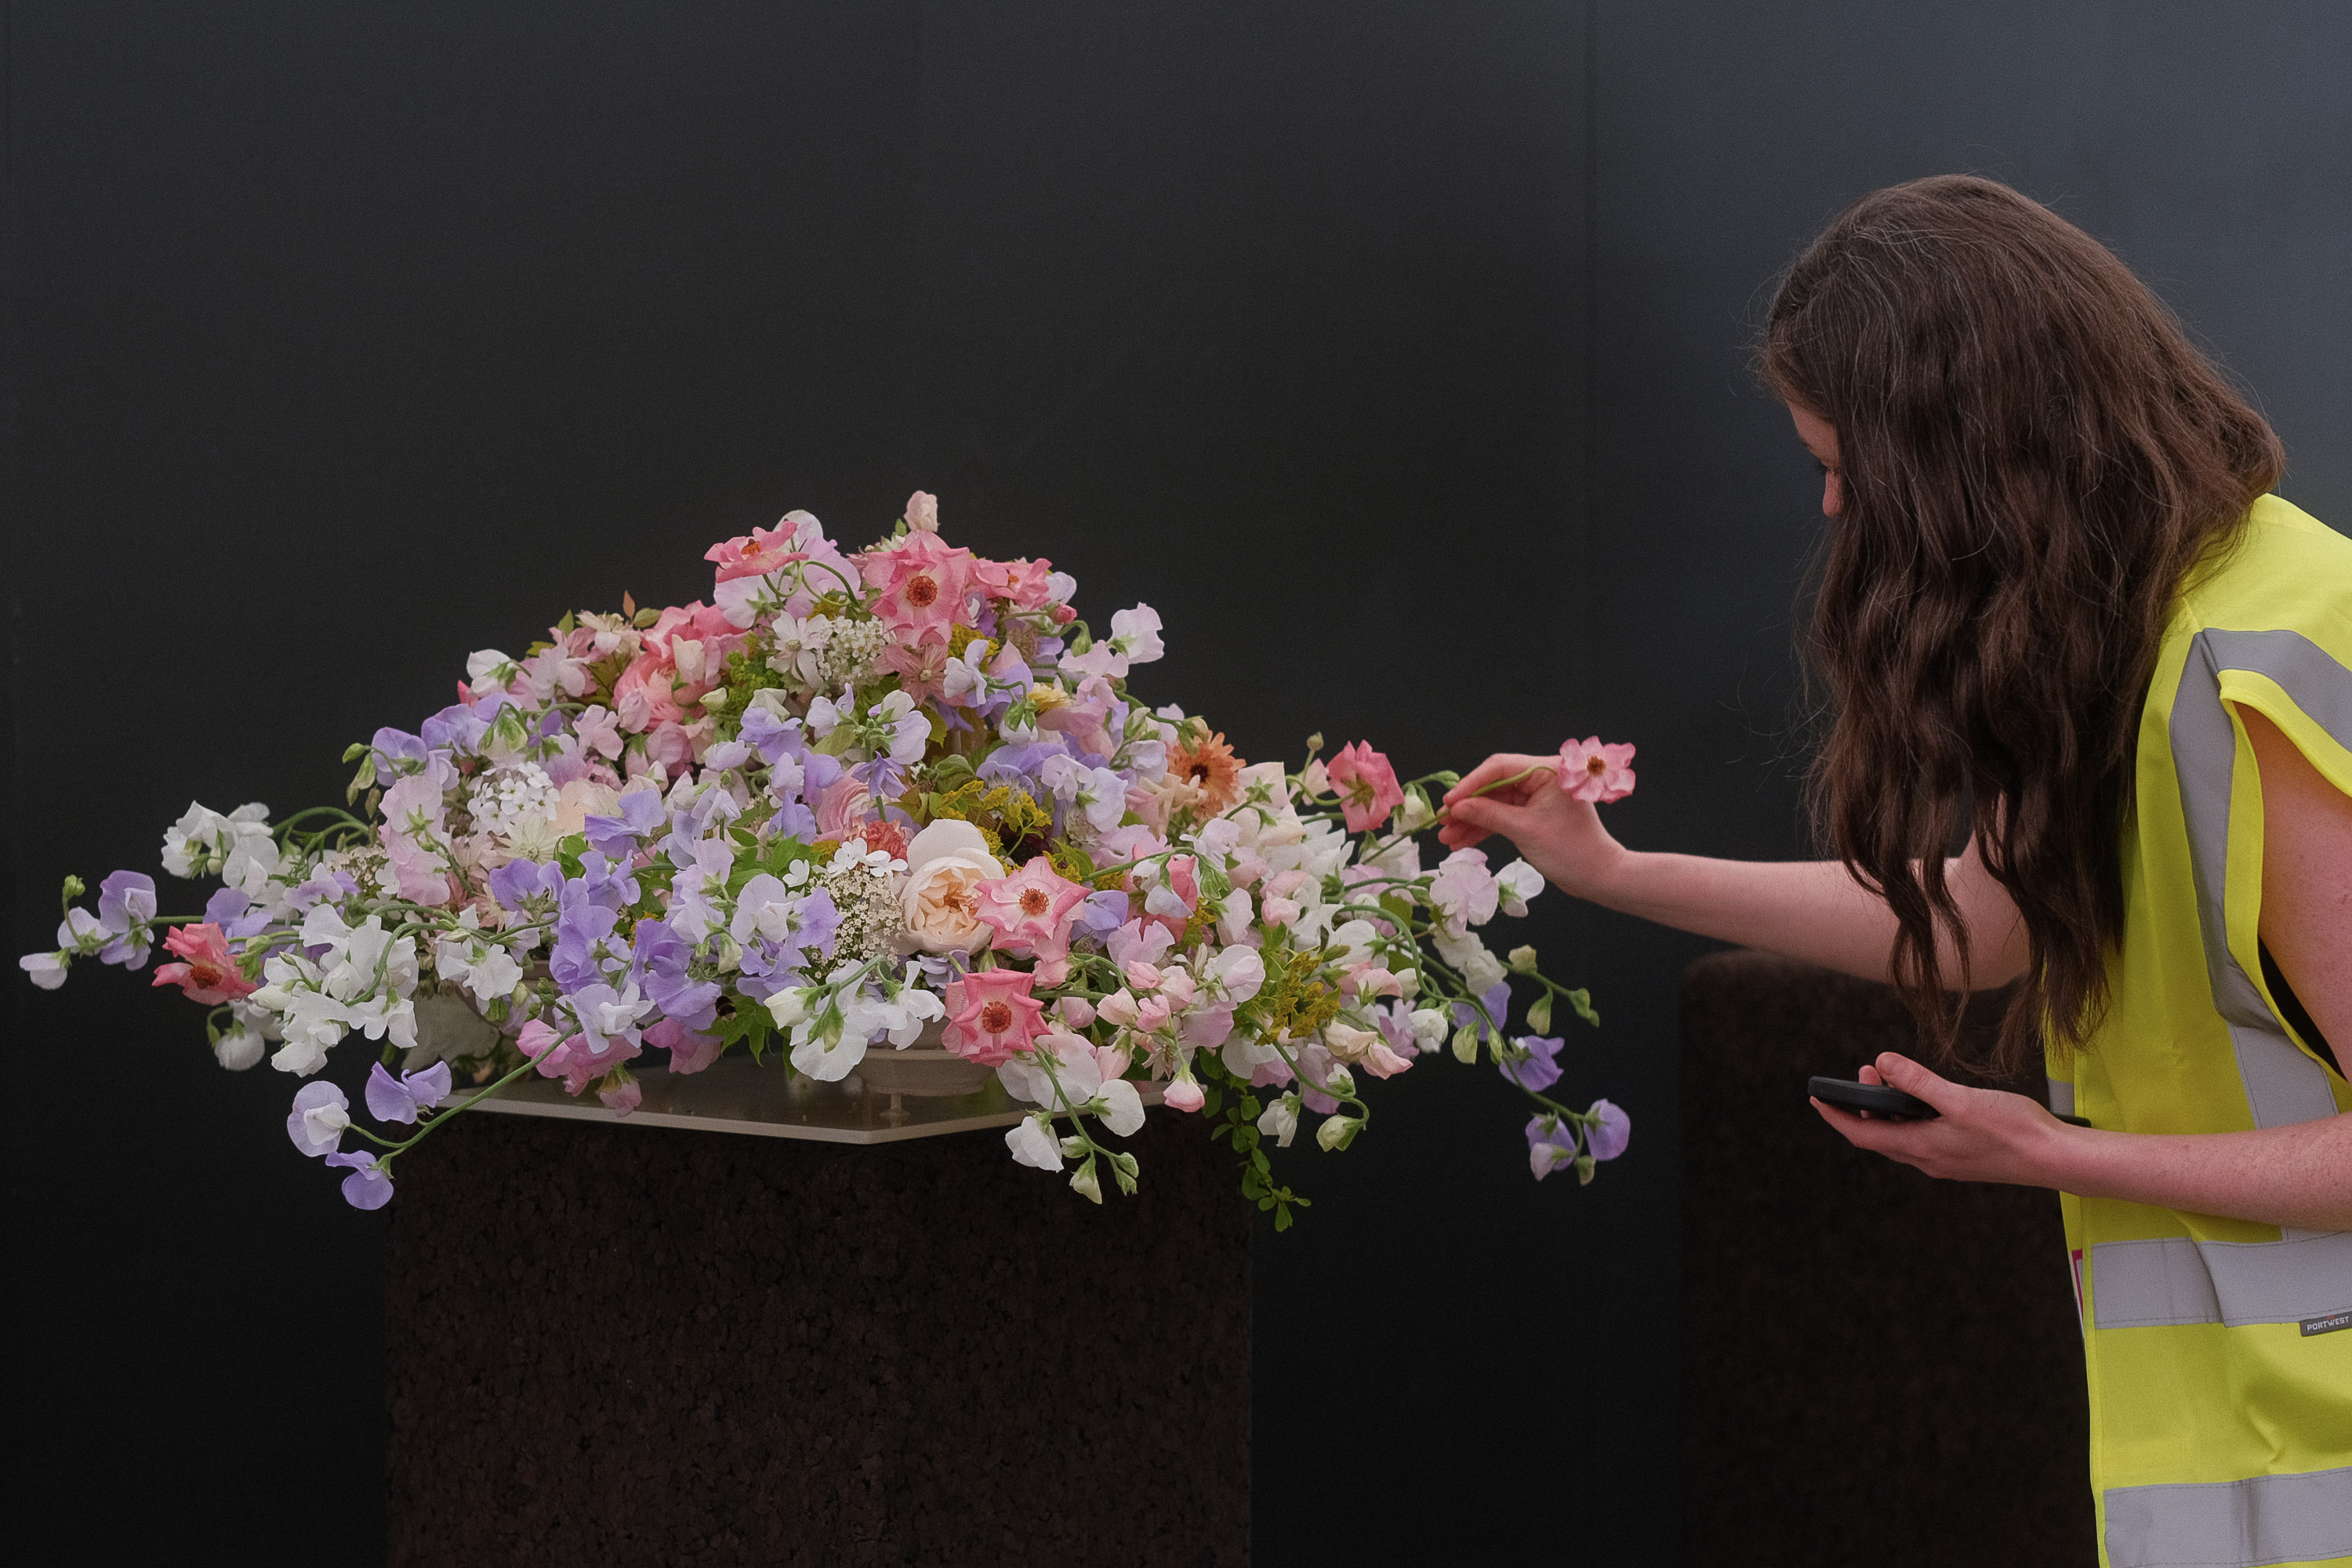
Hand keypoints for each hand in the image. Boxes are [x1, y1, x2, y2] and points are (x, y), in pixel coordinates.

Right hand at [1438, 752, 1626, 898]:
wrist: (1596, 877)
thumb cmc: (1569, 849)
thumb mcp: (1524, 830)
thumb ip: (1488, 814)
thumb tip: (1456, 807)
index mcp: (1547, 770)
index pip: (1500, 767)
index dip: (1470, 784)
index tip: (1448, 802)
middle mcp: (1541, 778)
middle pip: (1493, 786)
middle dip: (1467, 806)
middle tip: (1442, 823)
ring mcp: (1535, 797)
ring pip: (1494, 804)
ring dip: (1471, 821)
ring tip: (1447, 838)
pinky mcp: (1532, 815)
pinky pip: (1501, 816)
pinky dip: (1483, 829)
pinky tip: (1461, 841)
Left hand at [1811, 1052, 2077, 1186]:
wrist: (2055, 1158)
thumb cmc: (2012, 1131)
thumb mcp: (1959, 1100)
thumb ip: (1918, 1082)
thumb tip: (1882, 1063)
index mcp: (1921, 1148)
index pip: (1862, 1134)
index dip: (1835, 1116)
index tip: (1816, 1099)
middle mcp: (1928, 1159)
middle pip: (1880, 1134)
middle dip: (1864, 1104)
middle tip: (1866, 1072)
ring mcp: (1946, 1160)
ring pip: (1903, 1135)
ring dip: (1890, 1109)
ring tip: (1891, 1077)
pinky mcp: (1964, 1157)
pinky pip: (1924, 1137)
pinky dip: (1913, 1116)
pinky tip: (1927, 1098)